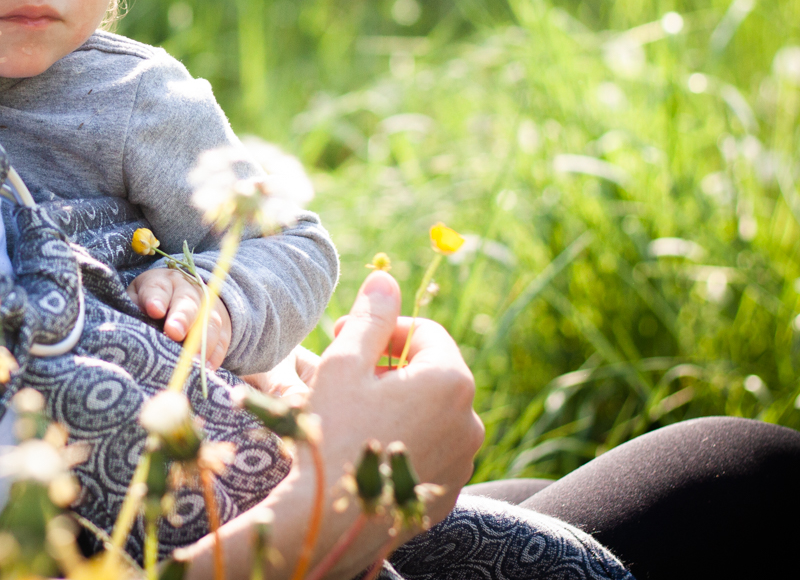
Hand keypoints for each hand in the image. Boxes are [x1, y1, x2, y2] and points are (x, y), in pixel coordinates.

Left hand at [128, 266, 232, 368]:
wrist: (186, 293)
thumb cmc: (153, 301)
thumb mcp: (138, 297)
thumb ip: (135, 307)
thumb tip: (133, 326)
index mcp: (163, 283)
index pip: (159, 288)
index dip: (156, 299)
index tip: (154, 310)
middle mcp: (189, 291)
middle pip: (187, 303)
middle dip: (182, 318)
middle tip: (174, 332)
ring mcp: (209, 308)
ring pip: (209, 322)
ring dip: (202, 342)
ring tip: (193, 359)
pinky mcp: (222, 327)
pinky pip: (222, 341)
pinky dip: (215, 355)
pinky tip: (207, 369)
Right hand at [177, 270, 482, 578]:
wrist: (328, 520)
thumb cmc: (333, 432)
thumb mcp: (344, 364)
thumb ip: (370, 318)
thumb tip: (386, 279)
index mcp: (450, 380)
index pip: (425, 333)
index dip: (384, 330)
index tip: (345, 339)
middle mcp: (470, 420)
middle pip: (430, 373)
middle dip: (388, 367)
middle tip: (343, 374)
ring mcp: (463, 461)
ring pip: (430, 413)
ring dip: (396, 404)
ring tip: (352, 411)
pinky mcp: (448, 493)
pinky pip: (429, 451)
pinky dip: (403, 441)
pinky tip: (365, 447)